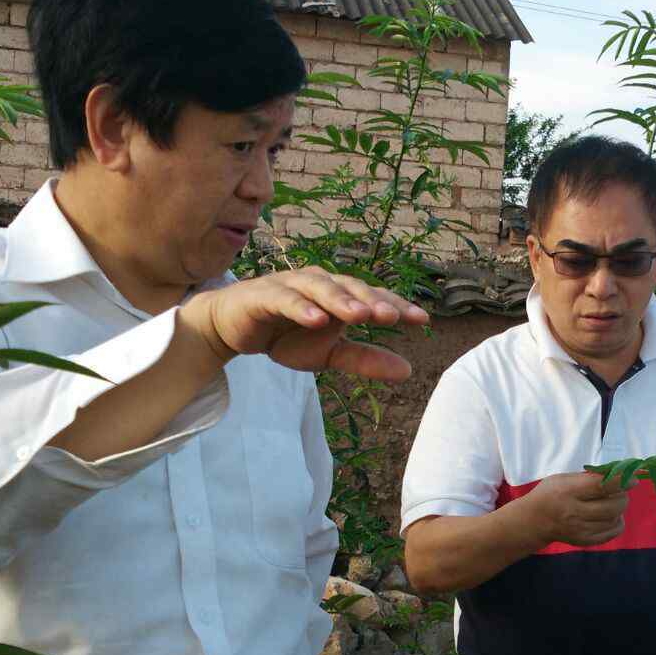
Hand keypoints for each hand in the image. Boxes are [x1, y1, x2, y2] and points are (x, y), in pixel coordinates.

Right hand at [180, 269, 428, 380]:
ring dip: (340, 300)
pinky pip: (285, 299)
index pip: (372, 298)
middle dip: (372, 301)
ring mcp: (291, 285)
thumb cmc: (286, 336)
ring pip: (320, 288)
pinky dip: (301, 307)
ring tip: (360, 316)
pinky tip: (317, 320)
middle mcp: (320, 283)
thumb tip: (407, 371)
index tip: (422, 320)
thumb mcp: (328, 355)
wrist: (233, 329)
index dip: (396, 306)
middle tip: (393, 317)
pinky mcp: (263, 295)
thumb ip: (364, 359)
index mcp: (339, 295)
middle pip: (350, 288)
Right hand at [524, 472, 630, 547]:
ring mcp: (581, 530)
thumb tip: (620, 474)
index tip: (632, 478)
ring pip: (615, 519)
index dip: (621, 481)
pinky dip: (617, 521)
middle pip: (613, 506)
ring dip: (619, 508)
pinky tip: (609, 515)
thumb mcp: (565, 478)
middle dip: (623, 496)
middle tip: (619, 490)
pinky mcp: (586, 541)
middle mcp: (575, 513)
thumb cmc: (552, 493)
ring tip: (610, 502)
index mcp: (569, 492)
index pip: (602, 486)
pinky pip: (613, 531)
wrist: (535, 520)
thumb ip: (590, 477)